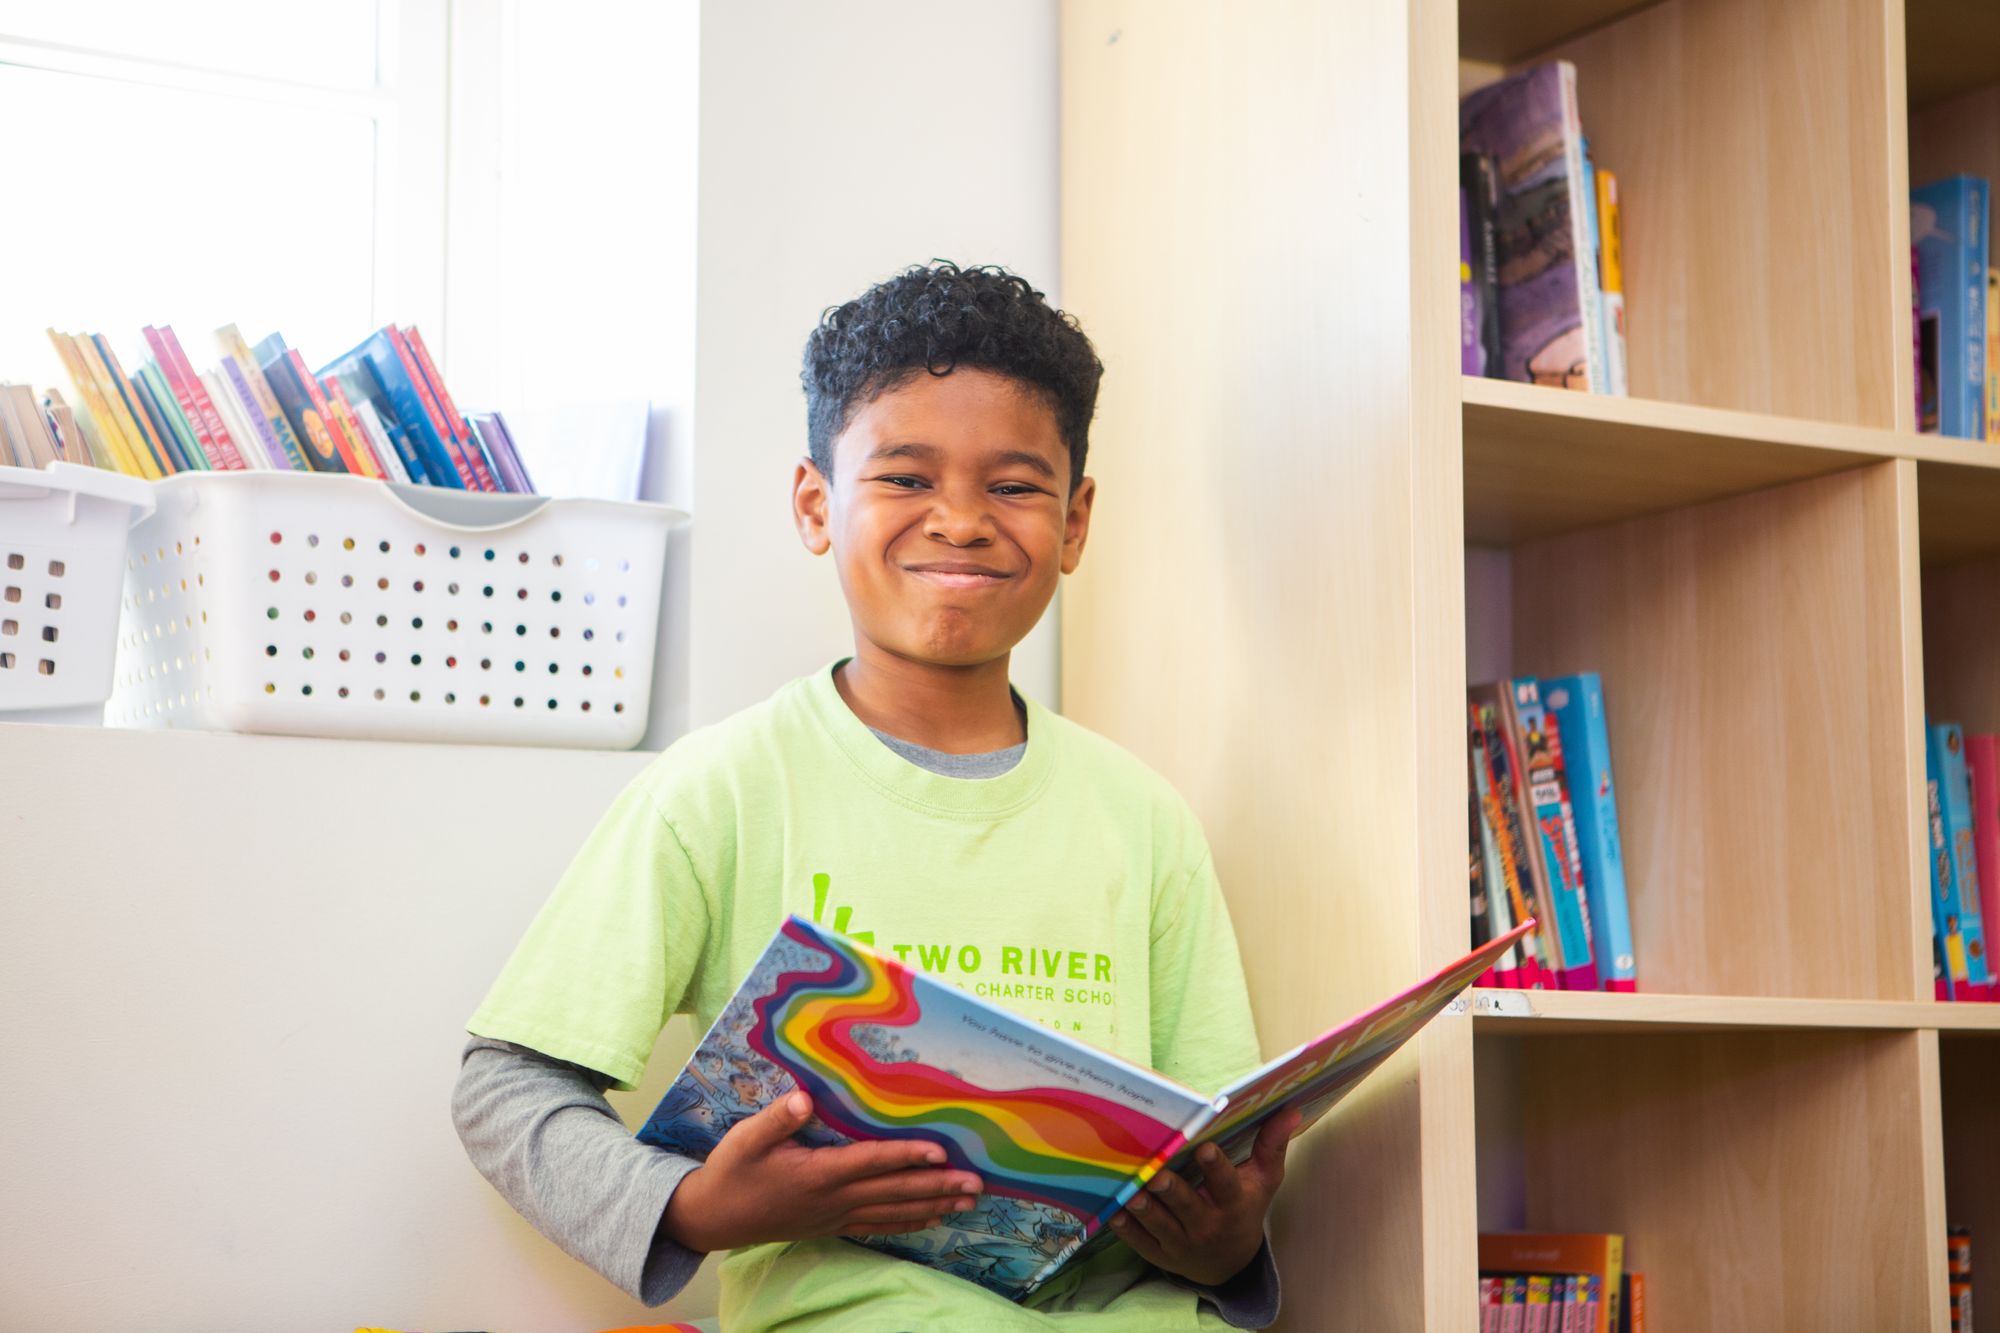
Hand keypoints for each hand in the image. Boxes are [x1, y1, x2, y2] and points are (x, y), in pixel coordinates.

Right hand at [658, 1090, 983, 1252]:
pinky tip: (930, 1220)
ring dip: (932, 1206)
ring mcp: (835, 1217)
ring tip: (966, 1202)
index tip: (941, 1152)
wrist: (712, 1218)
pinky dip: (907, 1223)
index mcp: (817, 1174)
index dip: (907, 1156)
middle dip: (937, 1187)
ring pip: (893, 1212)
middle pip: (894, 1192)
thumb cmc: (731, 1172)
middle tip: (976, 1184)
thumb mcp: (745, 1139)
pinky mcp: (831, 1226)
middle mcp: (833, 1199)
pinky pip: (877, 1227)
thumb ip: (777, 1119)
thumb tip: (804, 1097)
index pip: (871, 1163)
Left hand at [1108, 1106, 1300, 1286]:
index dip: (1216, 1168)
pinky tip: (1112, 1210)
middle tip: (1157, 1173)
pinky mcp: (1160, 1253)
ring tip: (1131, 1190)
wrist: (1230, 1263)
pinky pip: (1140, 1242)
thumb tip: (1290, 1108)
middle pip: (1186, 1206)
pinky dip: (1126, 1228)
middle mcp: (1207, 1225)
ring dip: (1144, 1208)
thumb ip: (1271, 1145)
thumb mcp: (1264, 1180)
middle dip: (1172, 1191)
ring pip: (1159, 1225)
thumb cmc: (1245, 1207)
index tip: (1205, 1148)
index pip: (1226, 1184)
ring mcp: (1181, 1242)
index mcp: (1233, 1204)